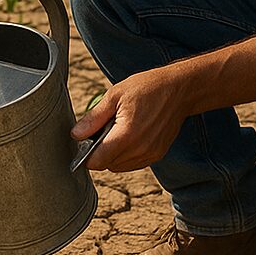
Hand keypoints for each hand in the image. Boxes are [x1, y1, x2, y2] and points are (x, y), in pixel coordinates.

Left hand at [70, 66, 194, 172]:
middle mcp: (140, 149)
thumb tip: (76, 135)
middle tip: (103, 130)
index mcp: (127, 135)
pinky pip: (133, 163)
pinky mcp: (157, 154)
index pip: (97, 162)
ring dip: (113, 155)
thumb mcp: (115, 95)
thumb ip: (93, 118)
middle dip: (100, 153)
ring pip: (120, 166)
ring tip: (118, 131)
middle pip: (107, 165)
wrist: (179, 90)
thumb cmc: (147, 87)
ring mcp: (150, 154)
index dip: (86, 155)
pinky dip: (126, 155)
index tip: (85, 141)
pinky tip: (130, 136)